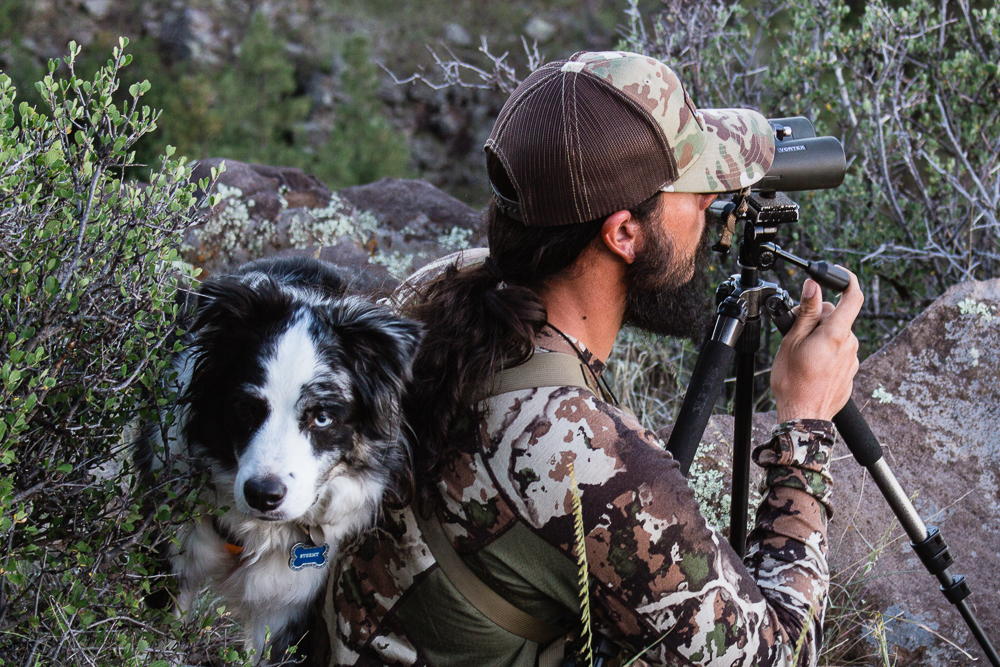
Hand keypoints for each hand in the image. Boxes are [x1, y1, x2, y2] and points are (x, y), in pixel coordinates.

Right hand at [771, 271, 862, 421]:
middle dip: (819, 316)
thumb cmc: (793, 382)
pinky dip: (826, 351)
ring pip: (838, 335)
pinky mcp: (850, 373)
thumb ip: (806, 312)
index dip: (848, 280)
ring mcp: (852, 360)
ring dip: (821, 336)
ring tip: (801, 352)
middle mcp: (850, 345)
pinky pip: (839, 352)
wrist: (803, 416)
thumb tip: (813, 287)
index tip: (837, 276)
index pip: (854, 297)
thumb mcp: (792, 342)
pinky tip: (810, 365)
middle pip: (839, 317)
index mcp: (836, 333)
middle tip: (796, 329)